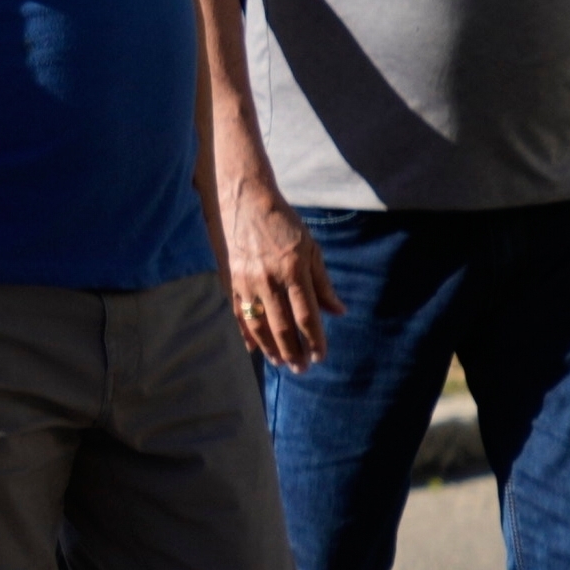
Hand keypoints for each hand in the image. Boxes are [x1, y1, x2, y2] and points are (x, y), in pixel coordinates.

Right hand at [215, 171, 336, 369]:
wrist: (244, 200)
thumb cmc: (284, 223)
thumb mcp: (311, 248)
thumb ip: (323, 283)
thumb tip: (339, 312)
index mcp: (293, 271)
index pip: (306, 316)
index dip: (315, 340)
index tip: (320, 356)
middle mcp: (269, 279)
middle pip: (282, 326)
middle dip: (293, 352)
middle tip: (301, 369)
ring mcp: (246, 281)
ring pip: (259, 324)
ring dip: (270, 348)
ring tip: (281, 363)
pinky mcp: (230, 280)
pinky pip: (238, 314)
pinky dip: (246, 334)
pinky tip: (255, 349)